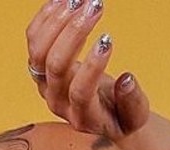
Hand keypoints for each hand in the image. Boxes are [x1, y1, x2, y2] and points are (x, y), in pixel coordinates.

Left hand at [24, 0, 149, 140]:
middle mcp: (58, 102)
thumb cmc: (121, 116)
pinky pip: (33, 39)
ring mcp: (45, 84)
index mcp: (83, 117)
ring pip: (39, 50)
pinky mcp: (39, 67)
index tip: (108, 39)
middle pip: (56, 66)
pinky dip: (46, 17)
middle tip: (95, 6)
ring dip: (58, 20)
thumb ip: (133, 103)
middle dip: (74, 32)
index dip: (92, 66)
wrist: (102, 117)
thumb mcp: (135, 117)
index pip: (80, 92)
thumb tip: (126, 80)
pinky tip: (64, 1)